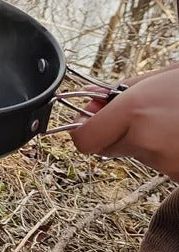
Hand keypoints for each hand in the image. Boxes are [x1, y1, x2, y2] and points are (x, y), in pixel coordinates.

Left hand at [71, 64, 178, 179]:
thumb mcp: (163, 76)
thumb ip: (123, 88)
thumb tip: (92, 96)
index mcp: (136, 110)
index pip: (83, 139)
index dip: (82, 129)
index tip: (87, 119)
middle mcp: (145, 140)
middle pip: (107, 147)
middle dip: (115, 132)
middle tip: (136, 115)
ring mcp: (164, 162)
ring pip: (135, 154)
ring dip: (143, 140)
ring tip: (169, 120)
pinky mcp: (178, 175)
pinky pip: (159, 163)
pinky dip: (164, 150)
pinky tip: (177, 133)